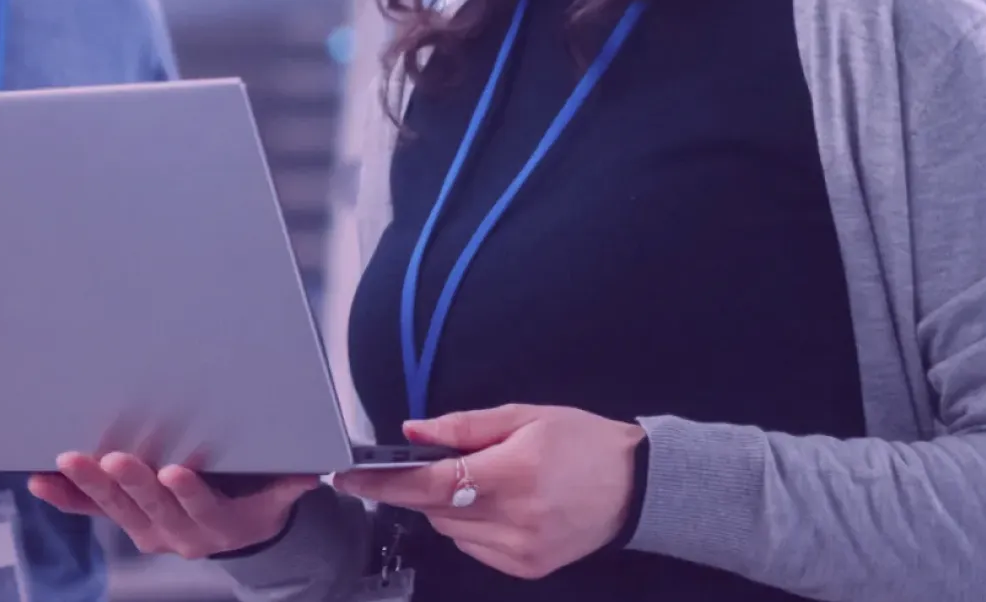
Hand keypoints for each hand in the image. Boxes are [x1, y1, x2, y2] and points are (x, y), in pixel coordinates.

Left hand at [28, 453, 317, 559]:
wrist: (237, 533)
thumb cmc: (254, 501)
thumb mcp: (277, 495)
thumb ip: (290, 482)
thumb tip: (312, 471)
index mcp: (216, 524)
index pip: (202, 508)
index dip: (188, 492)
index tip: (177, 472)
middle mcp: (177, 533)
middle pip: (152, 508)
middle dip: (131, 483)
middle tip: (115, 459)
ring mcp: (147, 529)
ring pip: (116, 510)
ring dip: (90, 486)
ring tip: (69, 462)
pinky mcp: (126, 520)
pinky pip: (92, 512)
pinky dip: (67, 498)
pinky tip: (43, 483)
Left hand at [336, 405, 643, 580]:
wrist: (636, 486)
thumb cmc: (581, 443)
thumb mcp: (524, 416)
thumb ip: (463, 426)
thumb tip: (412, 432)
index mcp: (513, 474)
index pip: (430, 484)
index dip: (384, 483)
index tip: (349, 477)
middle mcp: (515, 519)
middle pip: (434, 509)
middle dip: (420, 486)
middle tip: (434, 462)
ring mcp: (521, 551)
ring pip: (449, 531)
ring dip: (446, 505)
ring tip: (481, 479)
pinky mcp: (527, 569)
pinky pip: (473, 548)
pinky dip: (469, 526)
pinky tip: (495, 504)